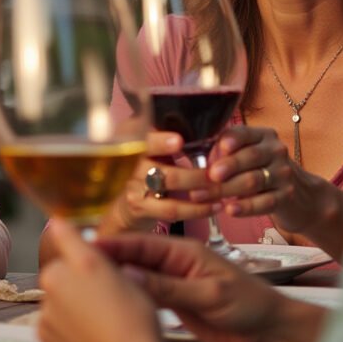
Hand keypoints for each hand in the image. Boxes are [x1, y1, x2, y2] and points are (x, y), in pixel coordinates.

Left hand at [38, 220, 180, 341]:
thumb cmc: (132, 317)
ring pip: (62, 301)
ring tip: (105, 321)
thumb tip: (55, 221)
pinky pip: (58, 326)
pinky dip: (71, 328)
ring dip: (76, 306)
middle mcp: (48, 293)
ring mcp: (47, 320)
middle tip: (111, 297)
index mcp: (61, 270)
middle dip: (82, 283)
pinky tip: (94, 335)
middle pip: (65, 276)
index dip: (91, 258)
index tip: (104, 269)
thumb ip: (75, 242)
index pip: (70, 248)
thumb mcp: (109, 269)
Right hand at [93, 232, 284, 341]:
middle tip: (75, 267)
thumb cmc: (250, 304)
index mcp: (184, 252)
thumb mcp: (210, 294)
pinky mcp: (175, 302)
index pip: (141, 245)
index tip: (86, 248)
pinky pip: (146, 297)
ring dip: (116, 281)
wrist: (268, 330)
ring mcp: (173, 283)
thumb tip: (130, 275)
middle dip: (107, 261)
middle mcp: (175, 264)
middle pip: (133, 260)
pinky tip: (112, 304)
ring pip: (137, 279)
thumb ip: (170, 286)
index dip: (113, 246)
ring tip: (86, 286)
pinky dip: (130, 299)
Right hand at [98, 132, 214, 234]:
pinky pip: (171, 209)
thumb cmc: (145, 170)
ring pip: (167, 187)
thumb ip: (167, 140)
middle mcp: (127, 162)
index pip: (143, 140)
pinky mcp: (139, 207)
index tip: (179, 141)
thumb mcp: (151, 150)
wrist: (123, 204)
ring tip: (219, 191)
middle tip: (216, 174)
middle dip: (192, 172)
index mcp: (132, 141)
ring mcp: (131, 186)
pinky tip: (214, 207)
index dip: (159, 142)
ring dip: (197, 189)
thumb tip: (202, 131)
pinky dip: (196, 209)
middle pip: (159, 168)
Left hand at [209, 127, 332, 234]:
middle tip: (210, 176)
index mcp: (264, 136)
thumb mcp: (248, 156)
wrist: (301, 196)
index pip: (245, 132)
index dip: (231, 140)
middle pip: (250, 156)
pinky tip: (230, 210)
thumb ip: (226, 153)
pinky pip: (264, 202)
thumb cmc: (262, 172)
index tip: (218, 148)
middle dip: (228, 166)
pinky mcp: (286, 196)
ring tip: (204, 196)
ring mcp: (284, 174)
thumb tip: (198, 159)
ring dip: (227, 189)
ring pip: (254, 180)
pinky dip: (245, 207)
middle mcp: (276, 151)